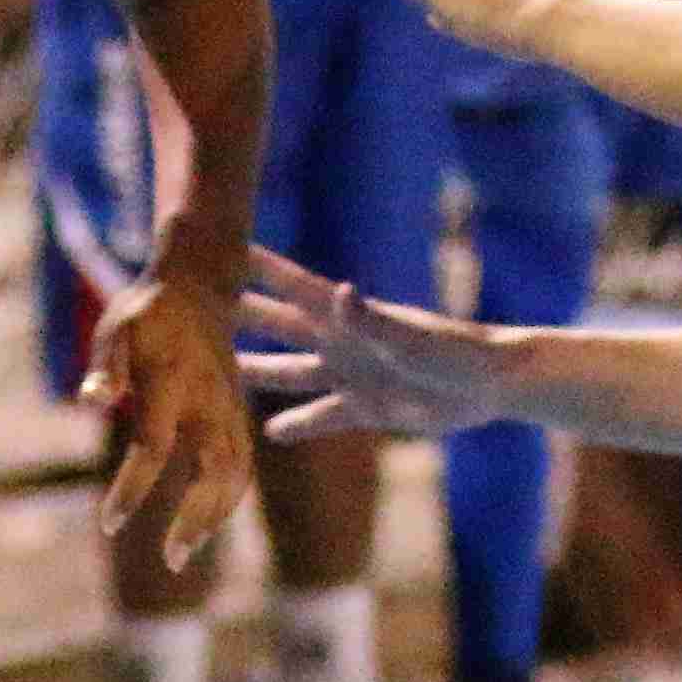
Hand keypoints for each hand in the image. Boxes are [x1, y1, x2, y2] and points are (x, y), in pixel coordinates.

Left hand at [75, 268, 255, 574]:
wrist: (201, 282)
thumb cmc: (147, 310)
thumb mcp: (115, 327)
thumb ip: (106, 366)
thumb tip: (91, 402)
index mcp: (174, 383)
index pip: (153, 448)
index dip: (132, 490)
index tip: (111, 526)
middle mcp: (210, 401)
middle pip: (212, 471)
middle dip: (194, 519)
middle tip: (170, 561)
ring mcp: (232, 407)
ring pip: (237, 472)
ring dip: (215, 515)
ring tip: (186, 550)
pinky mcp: (240, 411)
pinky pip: (244, 462)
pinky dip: (230, 497)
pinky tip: (206, 523)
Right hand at [234, 248, 522, 441]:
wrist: (492, 383)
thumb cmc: (456, 350)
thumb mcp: (409, 335)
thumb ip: (370, 318)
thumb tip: (339, 290)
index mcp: (346, 318)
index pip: (289, 286)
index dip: (253, 268)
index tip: (213, 247)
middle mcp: (340, 342)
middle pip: (276, 326)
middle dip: (236, 317)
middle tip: (189, 310)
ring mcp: (350, 375)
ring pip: (289, 373)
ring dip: (255, 372)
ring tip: (214, 375)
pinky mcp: (365, 408)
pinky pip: (322, 417)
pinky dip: (298, 425)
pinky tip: (267, 434)